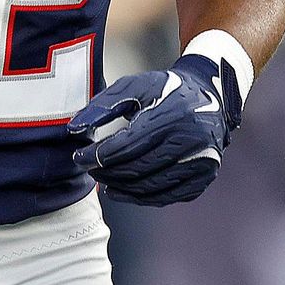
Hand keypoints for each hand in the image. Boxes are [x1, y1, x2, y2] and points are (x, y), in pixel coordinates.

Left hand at [68, 48, 243, 205]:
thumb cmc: (167, 90)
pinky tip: (124, 190)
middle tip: (89, 168)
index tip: (79, 157)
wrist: (210, 95)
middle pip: (136, 169)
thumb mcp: (135, 86)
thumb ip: (103, 104)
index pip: (125, 146)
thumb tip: (74, 129)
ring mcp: (200, 162)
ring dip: (120, 187)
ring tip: (103, 179)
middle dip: (106, 172)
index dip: (97, 156)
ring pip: (150, 188)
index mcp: (171, 115)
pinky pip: (166, 197)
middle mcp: (190, 141)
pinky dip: (141, 198)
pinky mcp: (203, 177)